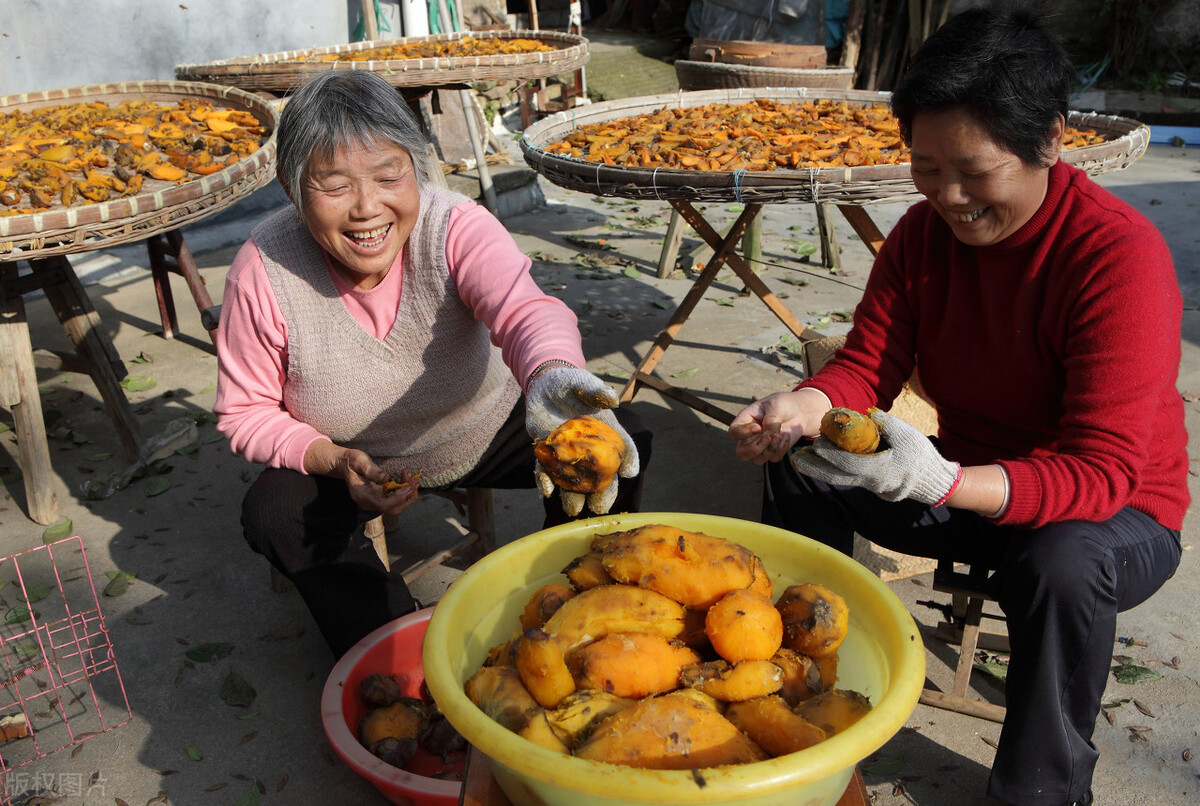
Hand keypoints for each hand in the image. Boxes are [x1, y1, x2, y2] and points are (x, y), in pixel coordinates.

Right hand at [309, 442, 419, 516]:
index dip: (399, 498)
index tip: (409, 485)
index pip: (383, 504)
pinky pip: (395, 500)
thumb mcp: (358, 460)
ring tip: (412, 477)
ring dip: (408, 493)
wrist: (344, 465)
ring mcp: (374, 502)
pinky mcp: (379, 499)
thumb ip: (370, 469)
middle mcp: (368, 503)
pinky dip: (404, 492)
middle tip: (415, 481)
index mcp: (362, 495)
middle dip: (407, 497)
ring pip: (396, 506)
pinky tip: (407, 479)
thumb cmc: (351, 461)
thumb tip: (386, 478)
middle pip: (393, 510)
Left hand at [525, 366, 638, 515]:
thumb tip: (612, 398)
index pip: (623, 448)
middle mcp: (590, 448)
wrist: (543, 385)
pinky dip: (545, 481)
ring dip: (573, 497)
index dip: (628, 460)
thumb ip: (595, 390)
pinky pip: (545, 470)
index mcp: (606, 432)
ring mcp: (568, 453)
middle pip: (600, 475)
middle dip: (602, 493)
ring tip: (573, 510)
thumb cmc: (569, 383)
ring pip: (573, 480)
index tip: (629, 472)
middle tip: (600, 509)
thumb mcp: (582, 382)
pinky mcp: (546, 452)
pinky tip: (546, 492)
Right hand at [729, 389, 827, 464]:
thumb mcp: (776, 404)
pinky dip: (782, 449)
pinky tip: (786, 436)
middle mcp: (750, 436)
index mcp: (745, 420)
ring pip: (757, 460)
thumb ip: (771, 418)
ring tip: (781, 435)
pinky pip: (774, 458)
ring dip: (771, 449)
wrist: (799, 411)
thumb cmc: (782, 404)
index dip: (743, 433)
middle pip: (742, 453)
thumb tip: (770, 433)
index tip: (758, 427)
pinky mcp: (773, 451)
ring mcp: (761, 446)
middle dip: (755, 448)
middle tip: (769, 437)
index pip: (734, 432)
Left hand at [789, 409, 960, 505]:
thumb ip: (887, 423)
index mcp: (879, 470)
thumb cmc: (921, 456)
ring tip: (801, 460)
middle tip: (795, 458)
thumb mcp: (907, 434)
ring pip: (839, 479)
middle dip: (814, 467)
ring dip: (819, 470)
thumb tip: (869, 413)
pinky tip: (821, 463)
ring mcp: (870, 487)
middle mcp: (871, 482)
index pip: (847, 463)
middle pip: (836, 477)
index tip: (814, 444)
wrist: (933, 481)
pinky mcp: (870, 486)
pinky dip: (832, 471)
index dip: (829, 454)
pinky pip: (847, 479)